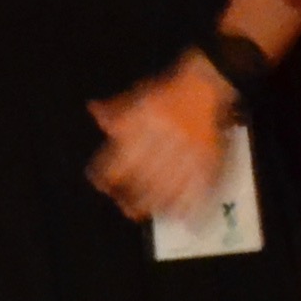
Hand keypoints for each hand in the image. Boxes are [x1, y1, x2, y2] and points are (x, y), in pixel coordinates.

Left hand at [84, 53, 236, 223]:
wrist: (207, 84)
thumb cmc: (169, 92)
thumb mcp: (137, 96)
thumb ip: (114, 111)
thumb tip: (93, 110)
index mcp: (139, 129)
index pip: (114, 163)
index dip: (105, 179)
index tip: (104, 187)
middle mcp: (159, 144)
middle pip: (139, 184)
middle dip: (131, 200)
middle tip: (128, 209)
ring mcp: (184, 155)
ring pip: (166, 192)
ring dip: (157, 207)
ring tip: (151, 214)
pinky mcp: (207, 163)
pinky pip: (197, 191)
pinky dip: (189, 208)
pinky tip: (182, 217)